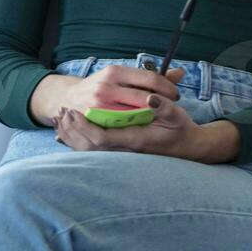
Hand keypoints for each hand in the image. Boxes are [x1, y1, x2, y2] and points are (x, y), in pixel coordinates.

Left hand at [53, 91, 206, 160]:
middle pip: (91, 146)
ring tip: (62, 118)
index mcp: (137, 141)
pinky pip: (95, 149)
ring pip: (91, 150)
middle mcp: (127, 149)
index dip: (86, 127)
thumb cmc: (182, 129)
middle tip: (62, 112)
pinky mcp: (122, 150)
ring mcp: (123, 152)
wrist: (189, 147)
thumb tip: (150, 98)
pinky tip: (70, 128)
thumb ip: (164, 107)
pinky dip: (80, 140)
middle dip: (74, 131)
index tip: (74, 113)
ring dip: (74, 135)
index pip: (103, 138)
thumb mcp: (178, 116)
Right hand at [62, 65, 184, 114]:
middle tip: (171, 106)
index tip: (175, 94)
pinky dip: (136, 125)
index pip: (150, 78)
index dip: (167, 87)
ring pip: (136, 114)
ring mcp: (100, 105)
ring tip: (158, 115)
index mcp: (114, 72)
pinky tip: (142, 125)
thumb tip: (181, 73)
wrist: (68, 98)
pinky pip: (124, 125)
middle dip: (163, 103)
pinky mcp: (97, 121)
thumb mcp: (122, 76)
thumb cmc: (102, 86)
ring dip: (151, 116)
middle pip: (145, 97)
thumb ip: (151, 77)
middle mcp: (106, 87)